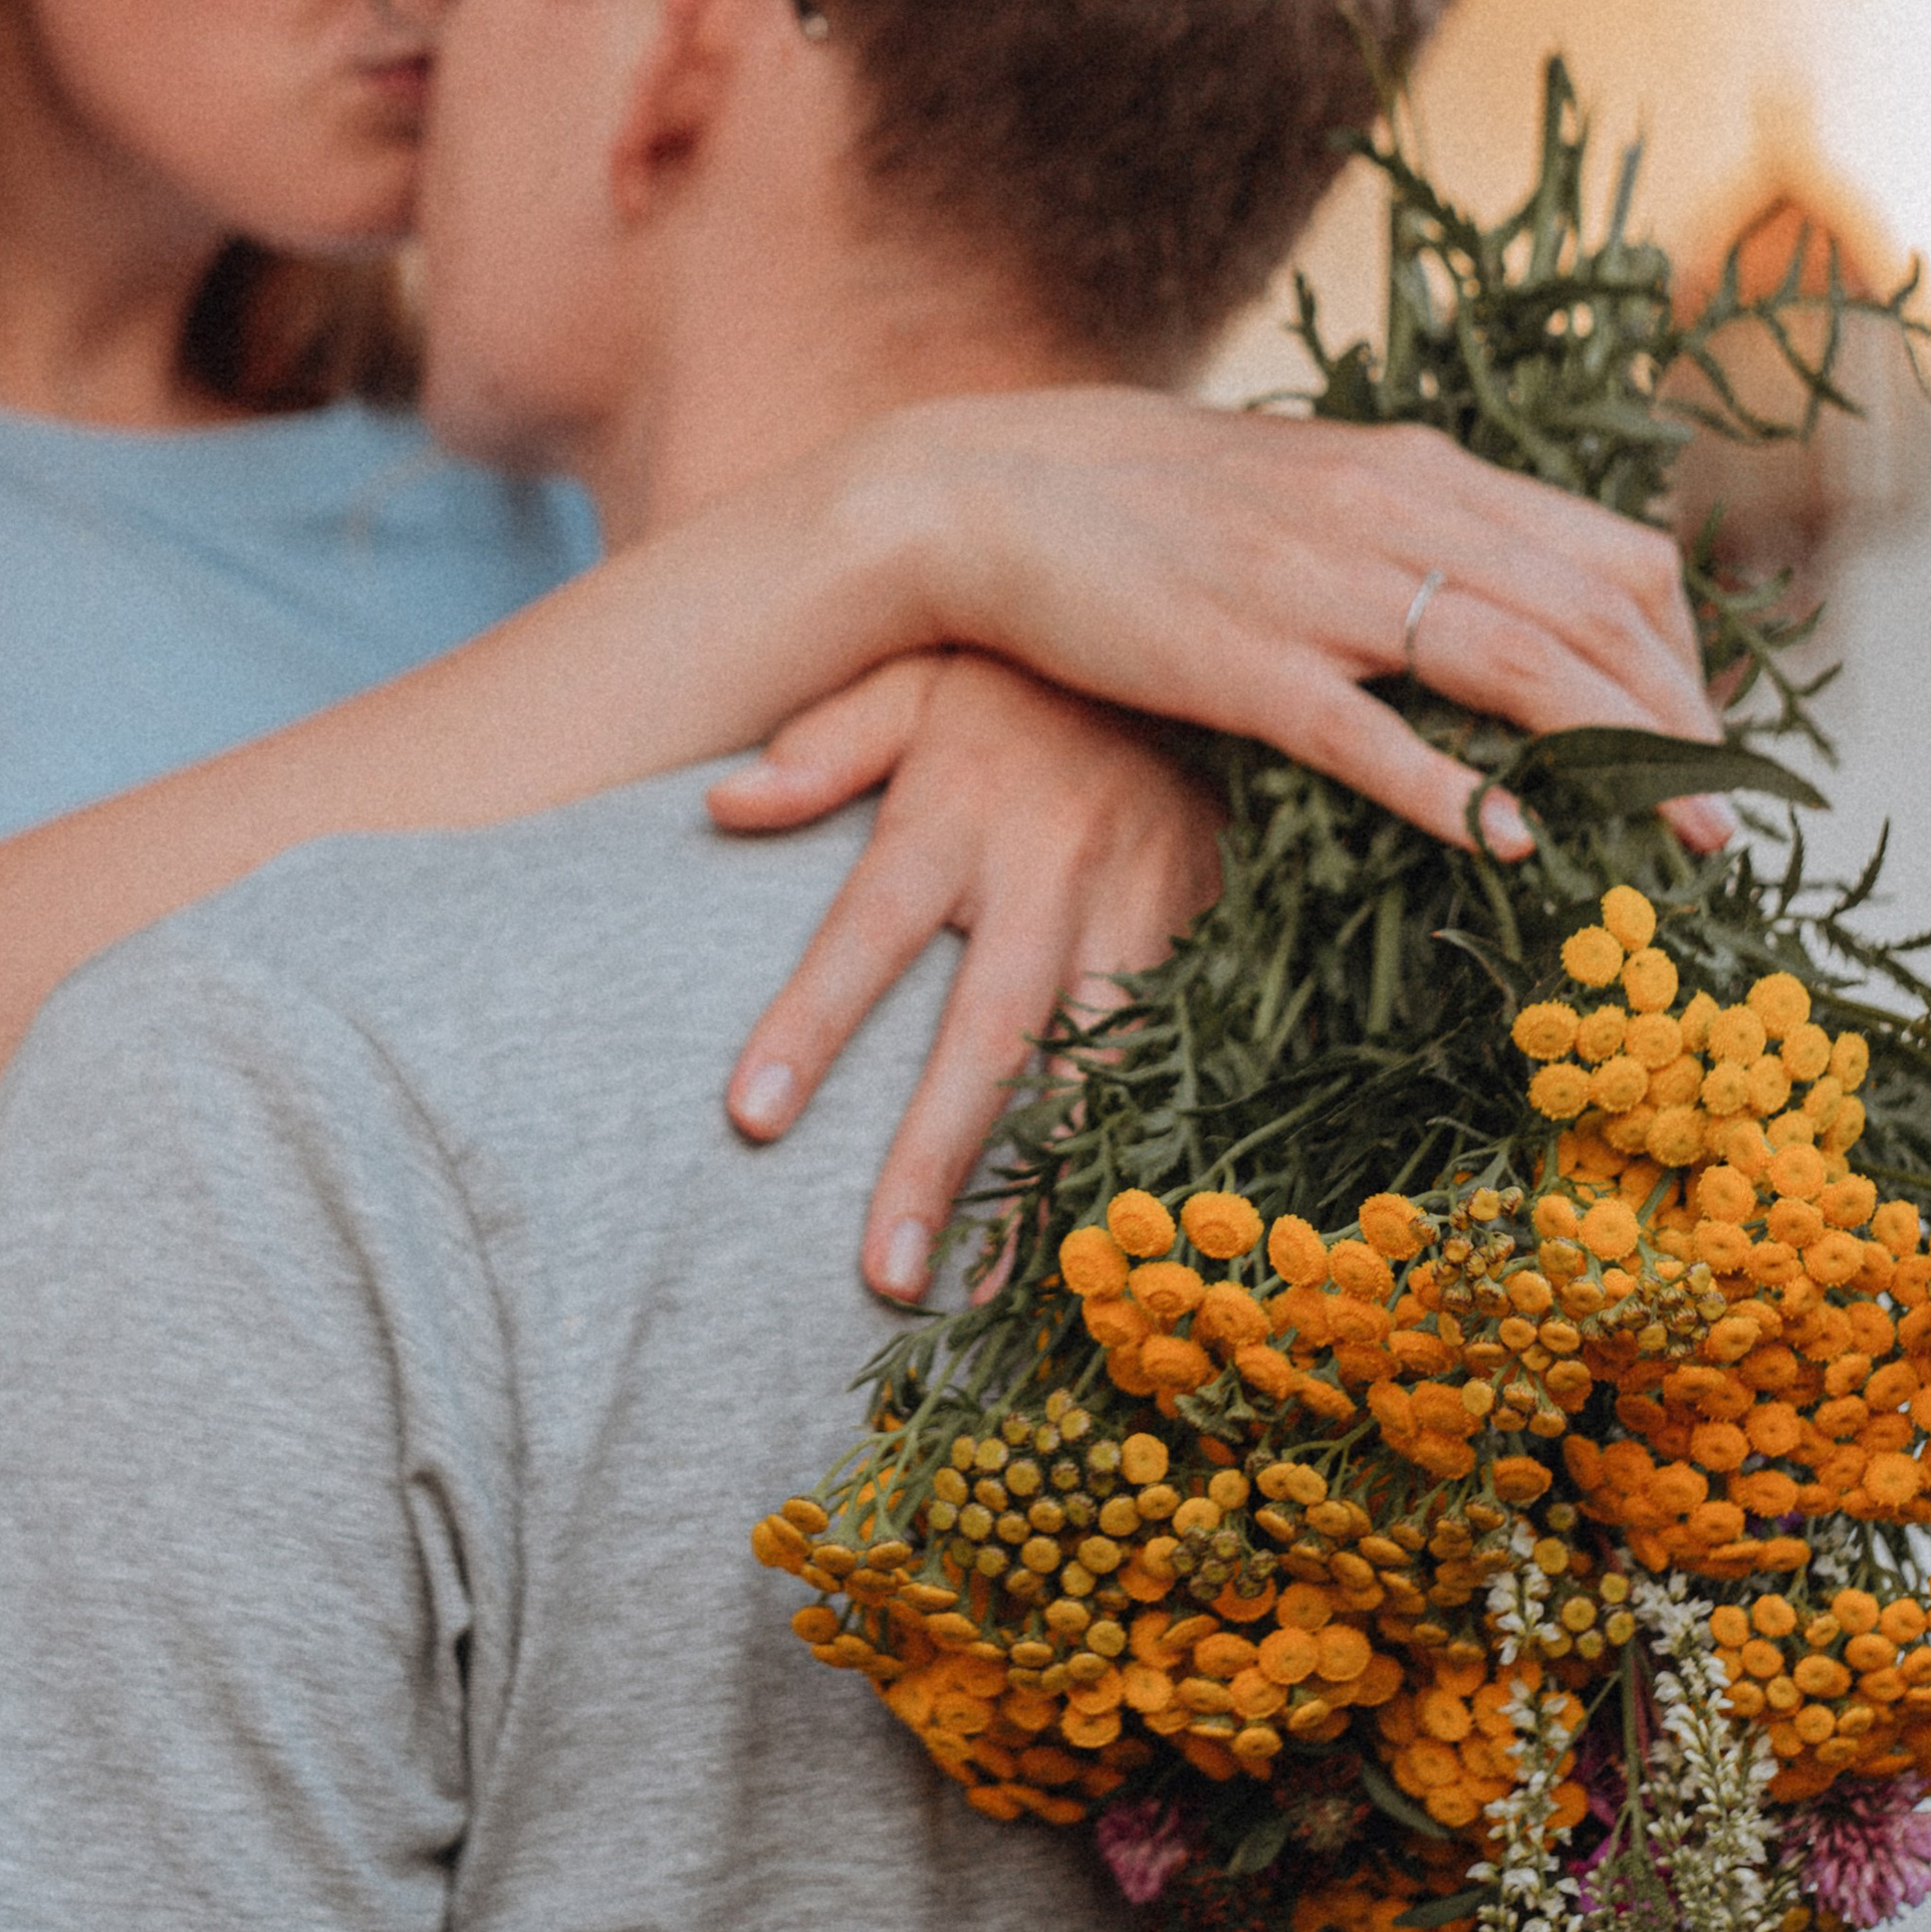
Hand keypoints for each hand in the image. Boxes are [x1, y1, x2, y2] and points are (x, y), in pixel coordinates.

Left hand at [712, 655, 1220, 1299]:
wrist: (1195, 636)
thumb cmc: (1016, 672)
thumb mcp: (908, 673)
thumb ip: (825, 741)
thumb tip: (725, 807)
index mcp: (959, 808)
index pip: (868, 930)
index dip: (811, 1024)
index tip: (748, 1118)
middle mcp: (1053, 867)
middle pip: (989, 1034)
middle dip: (936, 1162)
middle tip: (885, 1277)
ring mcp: (1142, 905)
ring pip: (1092, 1069)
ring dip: (1045, 1187)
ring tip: (990, 1294)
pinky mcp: (1206, 931)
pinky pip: (1169, 1057)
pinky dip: (1136, 1145)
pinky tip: (1106, 1234)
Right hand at [874, 389, 1728, 856]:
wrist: (987, 492)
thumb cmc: (1145, 505)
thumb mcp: (1306, 491)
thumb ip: (1407, 533)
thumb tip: (1508, 603)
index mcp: (1415, 469)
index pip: (1612, 553)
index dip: (1680, 653)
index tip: (1693, 736)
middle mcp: (1388, 512)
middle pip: (1595, 614)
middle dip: (1680, 723)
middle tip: (1716, 818)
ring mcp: (1318, 589)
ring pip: (1519, 665)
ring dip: (1620, 759)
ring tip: (1674, 844)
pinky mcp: (1244, 664)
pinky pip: (1375, 734)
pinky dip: (1458, 789)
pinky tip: (1517, 840)